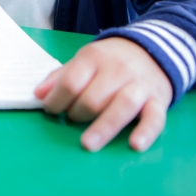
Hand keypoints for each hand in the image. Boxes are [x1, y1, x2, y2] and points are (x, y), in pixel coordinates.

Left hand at [34, 37, 172, 151]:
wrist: (151, 50)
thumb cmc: (110, 60)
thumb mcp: (84, 60)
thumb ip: (61, 77)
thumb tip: (37, 95)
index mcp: (94, 58)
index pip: (71, 82)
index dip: (57, 99)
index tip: (51, 110)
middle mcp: (118, 70)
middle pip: (94, 98)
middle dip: (78, 113)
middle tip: (73, 119)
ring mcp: (139, 85)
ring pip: (122, 106)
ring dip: (104, 127)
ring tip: (87, 144)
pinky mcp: (158, 101)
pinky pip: (155, 118)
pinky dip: (146, 132)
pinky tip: (135, 145)